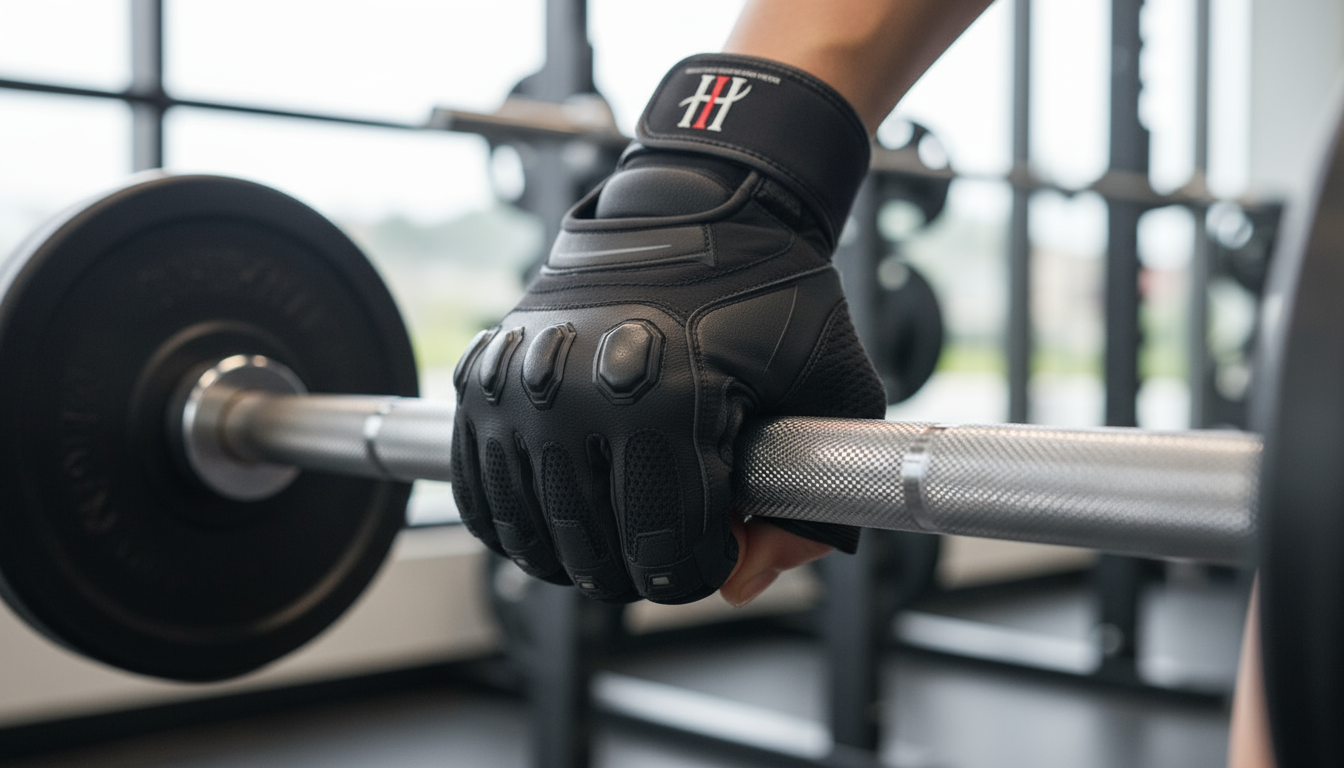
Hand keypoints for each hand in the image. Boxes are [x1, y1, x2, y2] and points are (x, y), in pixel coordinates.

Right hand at [451, 54, 882, 603]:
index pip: (668, 551)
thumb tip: (736, 584)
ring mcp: (518, 385)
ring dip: (575, 557)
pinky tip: (553, 520)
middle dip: (641, 570)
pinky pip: (478, 491)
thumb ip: (812, 505)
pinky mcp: (481, 375)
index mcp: (667, 398)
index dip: (699, 570)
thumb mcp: (836, 387)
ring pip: (530, 534)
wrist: (692, 208)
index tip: (717, 548)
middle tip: (670, 544)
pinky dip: (512, 525)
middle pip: (595, 553)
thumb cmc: (774, 296)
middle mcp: (576, 393)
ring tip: (615, 539)